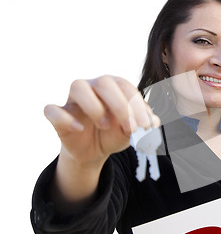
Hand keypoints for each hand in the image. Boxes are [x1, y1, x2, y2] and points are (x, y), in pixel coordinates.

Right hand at [44, 75, 159, 165]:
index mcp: (114, 87)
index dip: (138, 106)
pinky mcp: (57, 114)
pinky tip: (79, 128)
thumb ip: (144, 124)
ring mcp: (73, 99)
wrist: (95, 151)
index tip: (145, 126)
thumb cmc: (115, 133)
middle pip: (104, 82)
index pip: (126, 87)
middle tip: (130, 128)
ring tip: (105, 125)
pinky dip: (64, 118)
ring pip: (78, 86)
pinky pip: (52, 109)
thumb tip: (155, 121)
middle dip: (120, 105)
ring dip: (94, 106)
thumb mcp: (132, 131)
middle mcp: (93, 86)